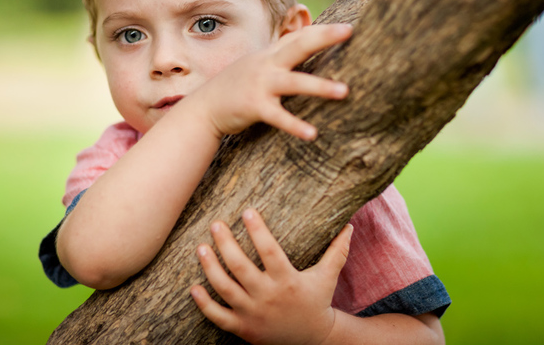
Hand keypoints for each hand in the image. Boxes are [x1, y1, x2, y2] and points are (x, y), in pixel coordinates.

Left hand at [190, 209, 353, 344]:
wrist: (312, 340)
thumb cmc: (316, 300)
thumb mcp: (328, 276)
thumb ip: (337, 251)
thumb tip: (349, 225)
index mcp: (287, 281)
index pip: (269, 252)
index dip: (258, 231)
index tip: (247, 211)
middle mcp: (268, 297)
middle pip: (241, 268)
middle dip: (226, 244)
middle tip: (216, 224)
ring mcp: (253, 314)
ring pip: (225, 289)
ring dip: (210, 268)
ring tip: (200, 247)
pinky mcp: (243, 328)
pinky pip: (218, 317)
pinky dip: (204, 304)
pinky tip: (193, 287)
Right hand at [194, 23, 352, 140]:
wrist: (204, 108)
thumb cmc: (236, 88)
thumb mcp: (257, 66)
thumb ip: (279, 58)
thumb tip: (303, 50)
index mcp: (269, 55)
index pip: (299, 36)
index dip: (322, 30)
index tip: (347, 27)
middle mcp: (266, 65)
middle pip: (298, 46)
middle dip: (323, 37)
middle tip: (348, 31)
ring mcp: (260, 84)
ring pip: (294, 82)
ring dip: (320, 86)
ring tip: (345, 91)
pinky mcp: (254, 106)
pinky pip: (278, 117)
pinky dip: (295, 125)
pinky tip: (312, 134)